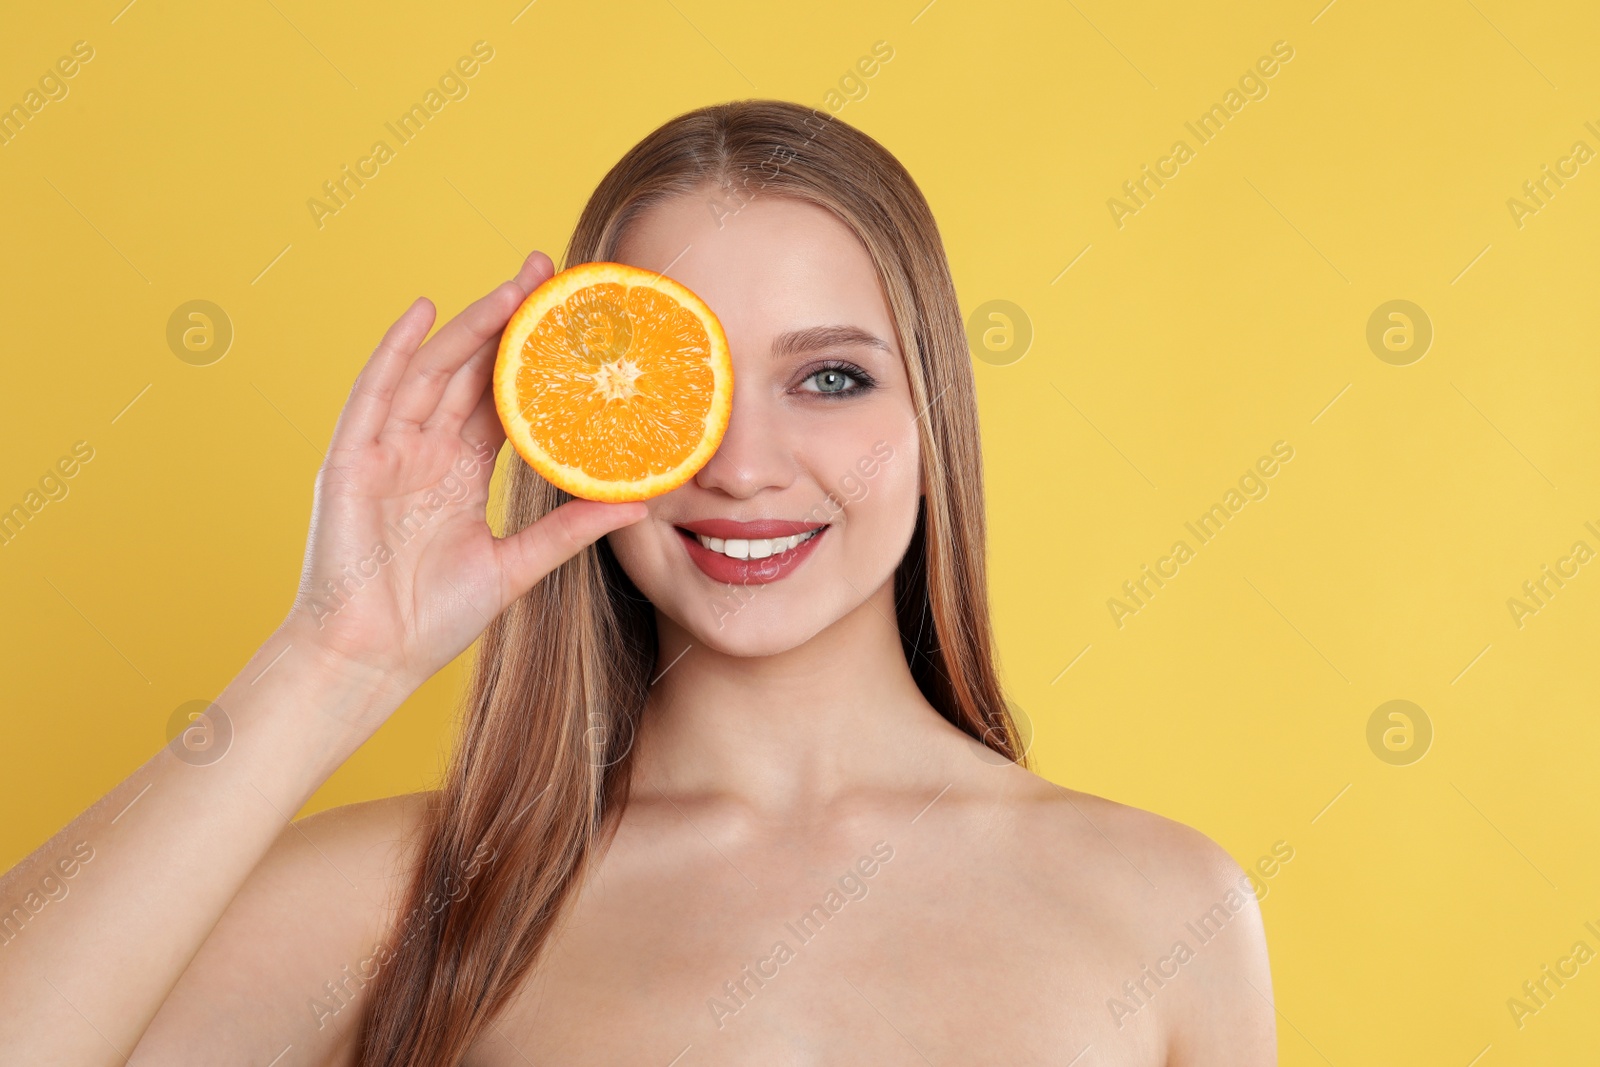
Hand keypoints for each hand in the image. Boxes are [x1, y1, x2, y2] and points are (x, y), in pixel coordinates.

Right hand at [280, 251, 645, 697]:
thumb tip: (641, 504)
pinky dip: (396, 349)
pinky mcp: (352, 460)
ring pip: (433, 372)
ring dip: (471, 326)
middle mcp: (424, 451)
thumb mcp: (518, 566)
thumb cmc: (433, 619)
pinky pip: (375, 393)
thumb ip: (572, 530)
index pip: (503, 399)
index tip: (573, 321)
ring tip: (513, 287)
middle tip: (550, 275)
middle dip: (508, 322)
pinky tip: (423, 312)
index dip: (535, 358)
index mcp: (459, 472)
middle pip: (471, 372)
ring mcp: (387, 451)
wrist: (373, 657)